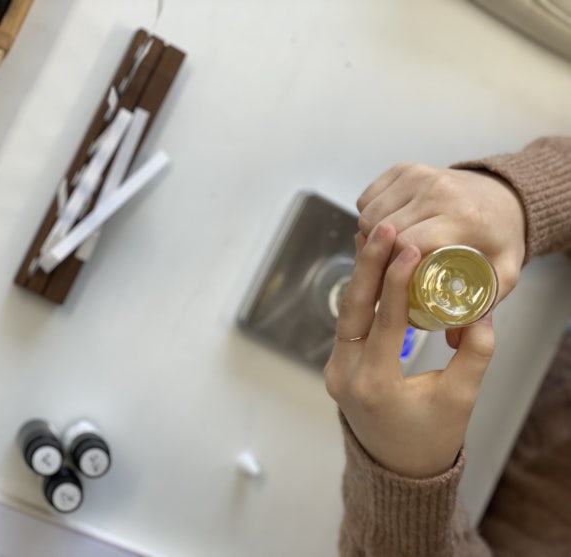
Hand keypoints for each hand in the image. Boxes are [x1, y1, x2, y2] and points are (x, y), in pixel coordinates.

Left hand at [324, 224, 494, 477]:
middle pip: (353, 308)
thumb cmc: (430, 436)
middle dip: (368, 265)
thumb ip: (474, 353)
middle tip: (384, 228)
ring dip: (362, 274)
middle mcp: (346, 374)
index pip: (385, 323)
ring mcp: (336, 367)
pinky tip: (372, 266)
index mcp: (375, 385)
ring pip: (347, 311)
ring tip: (375, 237)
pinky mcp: (338, 363)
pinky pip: (348, 321)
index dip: (397, 283)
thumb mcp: (460, 398)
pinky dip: (361, 293)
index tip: (409, 247)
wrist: (397, 467)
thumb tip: (482, 308)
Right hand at [356, 163, 525, 302]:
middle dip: (378, 258)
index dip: (392, 270)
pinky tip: (386, 228)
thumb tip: (453, 341)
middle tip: (387, 275)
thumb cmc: (497, 238)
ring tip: (387, 253)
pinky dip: (368, 216)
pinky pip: (367, 198)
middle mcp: (437, 190)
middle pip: (381, 231)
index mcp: (461, 217)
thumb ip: (480, 308)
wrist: (504, 197)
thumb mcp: (501, 275)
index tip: (393, 287)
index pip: (404, 245)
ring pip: (367, 214)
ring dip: (370, 237)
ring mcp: (418, 174)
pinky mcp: (403, 168)